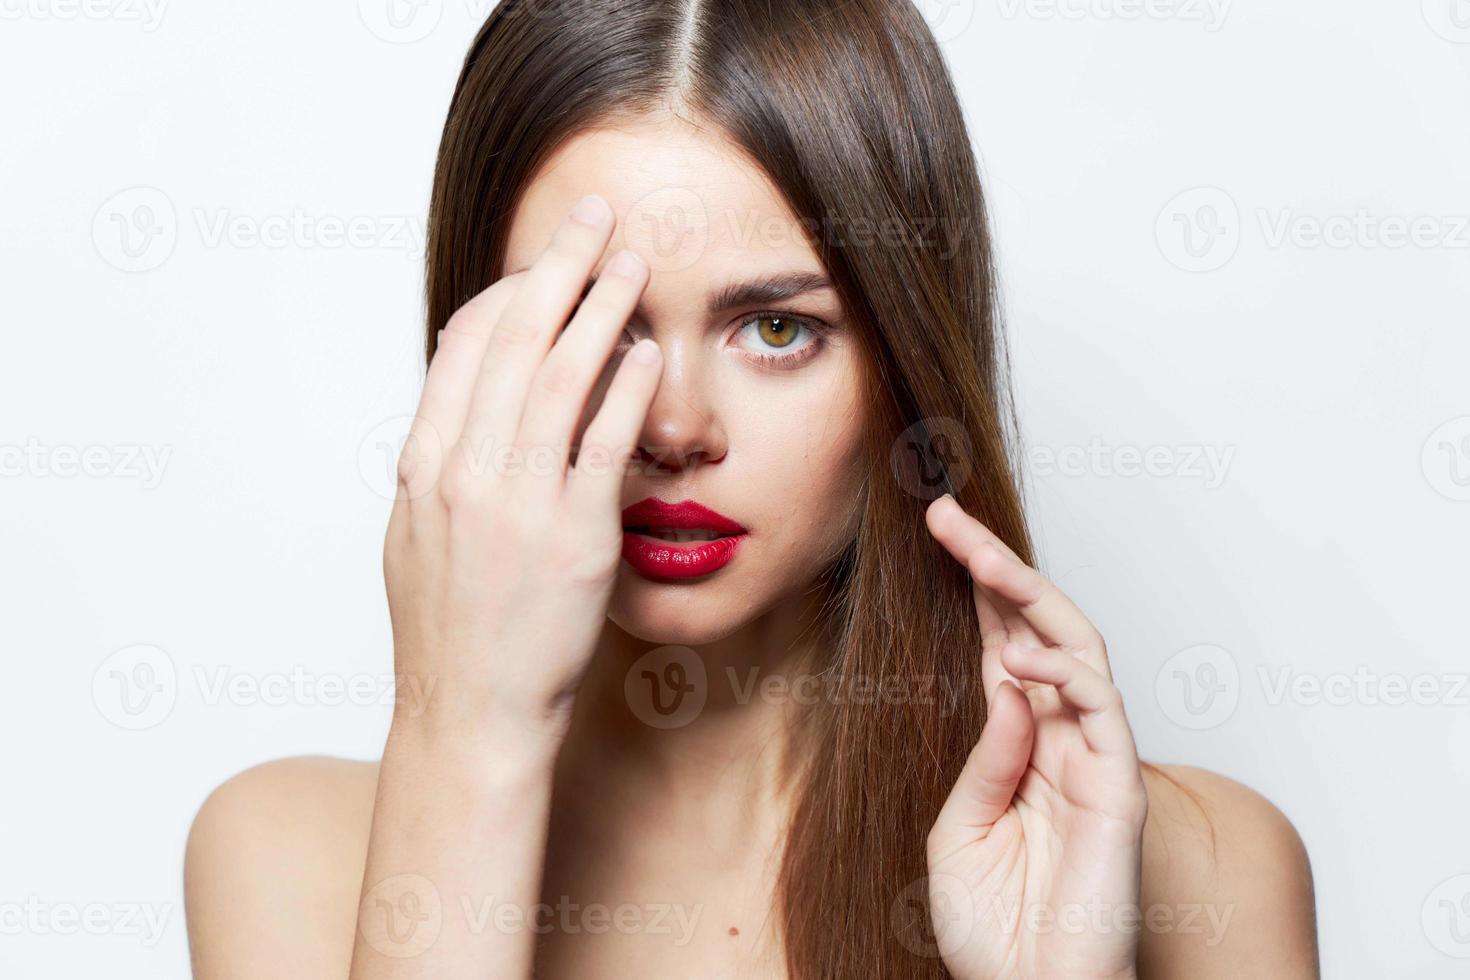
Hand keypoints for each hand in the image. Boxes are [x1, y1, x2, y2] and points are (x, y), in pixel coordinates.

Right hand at [383, 193, 660, 746]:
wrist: (470, 715)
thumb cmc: (451, 632)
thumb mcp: (417, 536)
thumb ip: (440, 462)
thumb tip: (463, 397)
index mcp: (423, 468)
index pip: (462, 347)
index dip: (507, 291)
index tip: (541, 263)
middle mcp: (465, 473)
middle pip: (515, 339)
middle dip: (558, 265)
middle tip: (594, 215)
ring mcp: (518, 504)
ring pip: (562, 375)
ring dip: (603, 306)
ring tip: (634, 262)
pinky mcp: (575, 537)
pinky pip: (604, 442)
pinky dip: (627, 386)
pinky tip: (648, 351)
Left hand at [922, 494, 1146, 979]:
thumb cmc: (994, 930)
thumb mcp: (957, 832)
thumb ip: (983, 758)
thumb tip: (1009, 686)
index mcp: (1018, 745)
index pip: (1000, 646)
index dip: (974, 588)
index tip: (938, 533)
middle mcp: (1060, 740)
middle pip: (1037, 630)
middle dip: (994, 568)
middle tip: (947, 515)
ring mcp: (1094, 760)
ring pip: (1078, 650)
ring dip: (1029, 596)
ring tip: (979, 554)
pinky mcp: (1119, 791)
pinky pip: (1104, 712)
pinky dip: (1069, 675)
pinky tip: (1025, 658)